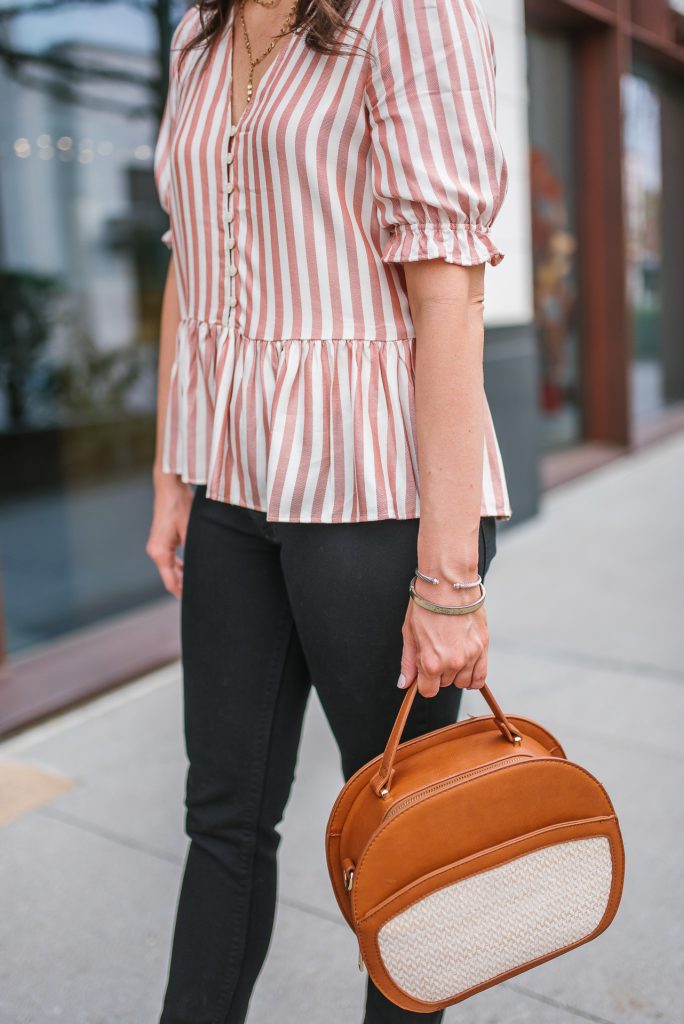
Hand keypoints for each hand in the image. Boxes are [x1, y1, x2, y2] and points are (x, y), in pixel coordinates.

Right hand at [146, 472, 192, 597]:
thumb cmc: (181, 506)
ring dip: (181, 576)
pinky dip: (178, 566)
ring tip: (197, 584)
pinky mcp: (160, 540)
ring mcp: (156, 546)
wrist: (170, 488)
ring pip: (169, 568)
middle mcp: (155, 551)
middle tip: (200, 594)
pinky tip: (189, 568)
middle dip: (183, 586)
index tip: (193, 602)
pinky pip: (168, 559)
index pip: (170, 581)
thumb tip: (204, 567)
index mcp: (160, 552)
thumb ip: (195, 551)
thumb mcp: (192, 530)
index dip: (181, 593)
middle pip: (169, 577)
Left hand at [398, 586, 488, 696]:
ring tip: (451, 653)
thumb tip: (404, 684)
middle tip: (437, 651)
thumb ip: (409, 663)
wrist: (448, 585)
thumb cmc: (426, 605)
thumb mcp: (409, 633)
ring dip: (456, 673)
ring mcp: (470, 656)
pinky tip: (467, 668)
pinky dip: (473, 677)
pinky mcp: (483, 648)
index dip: (424, 682)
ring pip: (462, 682)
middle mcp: (452, 663)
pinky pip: (481, 677)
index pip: (428, 691)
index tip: (424, 672)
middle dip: (439, 673)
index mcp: (431, 662)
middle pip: (445, 684)